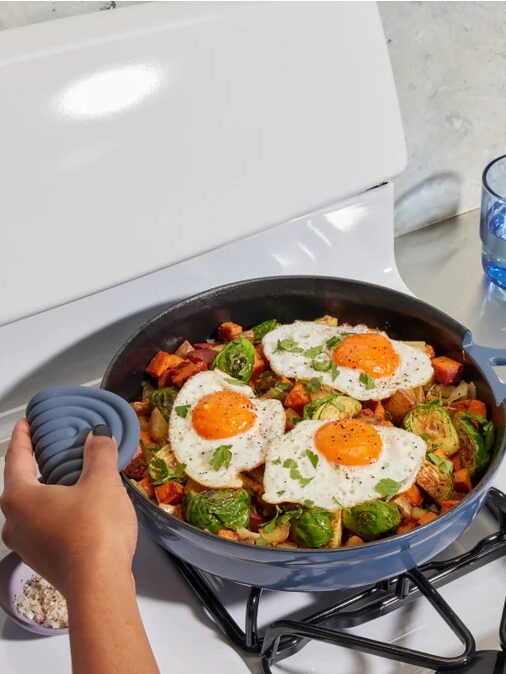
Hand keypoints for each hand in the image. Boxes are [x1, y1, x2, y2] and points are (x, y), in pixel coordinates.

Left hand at [0, 419, 137, 595]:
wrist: (99, 586)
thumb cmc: (94, 529)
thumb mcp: (102, 482)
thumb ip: (99, 453)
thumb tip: (98, 435)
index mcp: (18, 497)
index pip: (15, 457)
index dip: (22, 436)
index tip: (26, 423)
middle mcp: (13, 522)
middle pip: (22, 484)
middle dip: (38, 464)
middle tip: (56, 447)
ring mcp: (26, 546)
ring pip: (35, 507)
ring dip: (51, 489)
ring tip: (74, 477)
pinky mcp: (43, 561)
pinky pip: (46, 525)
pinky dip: (59, 510)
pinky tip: (82, 507)